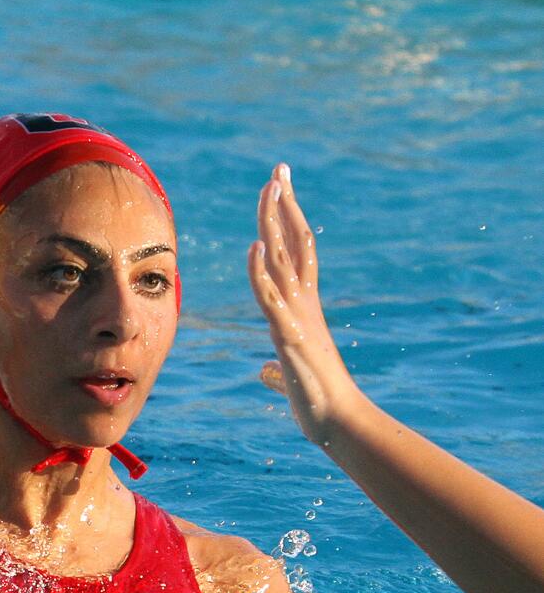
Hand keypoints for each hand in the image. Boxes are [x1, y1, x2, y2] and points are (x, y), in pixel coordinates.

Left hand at [248, 164, 361, 444]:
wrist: (338, 422)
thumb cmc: (318, 401)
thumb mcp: (287, 378)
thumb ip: (275, 370)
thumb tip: (265, 372)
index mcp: (302, 306)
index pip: (296, 252)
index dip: (288, 220)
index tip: (281, 189)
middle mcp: (303, 302)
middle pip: (293, 243)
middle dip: (284, 205)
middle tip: (279, 169)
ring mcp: (298, 316)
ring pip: (283, 259)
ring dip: (274, 223)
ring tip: (270, 187)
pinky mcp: (289, 336)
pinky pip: (272, 298)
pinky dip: (261, 273)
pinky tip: (254, 248)